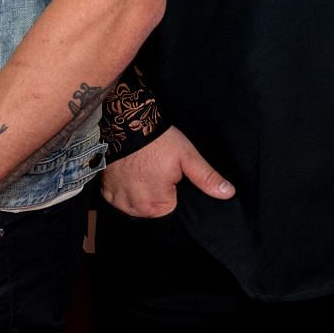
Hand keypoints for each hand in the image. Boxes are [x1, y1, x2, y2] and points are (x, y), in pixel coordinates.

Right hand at [100, 126, 234, 217]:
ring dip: (141, 192)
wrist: (125, 123)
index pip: (174, 207)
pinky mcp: (105, 193)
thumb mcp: (188, 156)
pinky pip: (119, 198)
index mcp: (159, 205)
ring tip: (144, 169)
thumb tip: (228, 194)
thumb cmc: (158, 140)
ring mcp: (119, 202)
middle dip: (158, 192)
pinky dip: (125, 189)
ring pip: (137, 205)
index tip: (172, 174)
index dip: (175, 190)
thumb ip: (206, 178)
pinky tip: (129, 173)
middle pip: (154, 208)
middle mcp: (137, 209)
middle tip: (157, 169)